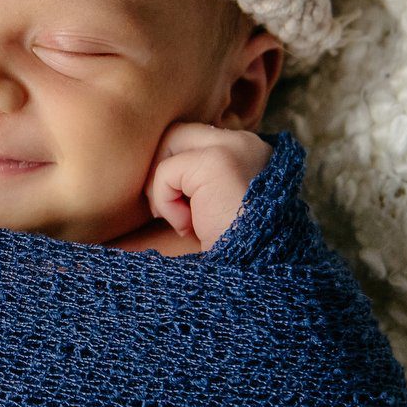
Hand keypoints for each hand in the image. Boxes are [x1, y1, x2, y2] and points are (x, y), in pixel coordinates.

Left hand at [147, 123, 272, 251]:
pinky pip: (165, 171)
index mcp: (248, 153)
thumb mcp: (214, 208)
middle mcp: (245, 143)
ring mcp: (233, 147)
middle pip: (178, 133)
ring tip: (181, 219)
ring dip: (162, 185)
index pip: (194, 139)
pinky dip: (165, 203)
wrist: (253, 273)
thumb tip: (153, 172)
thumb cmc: (229, 250)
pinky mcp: (216, 161)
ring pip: (169, 141)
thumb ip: (197, 183)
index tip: (183, 210)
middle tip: (167, 211)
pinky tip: (186, 226)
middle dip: (161, 169)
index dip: (176, 170)